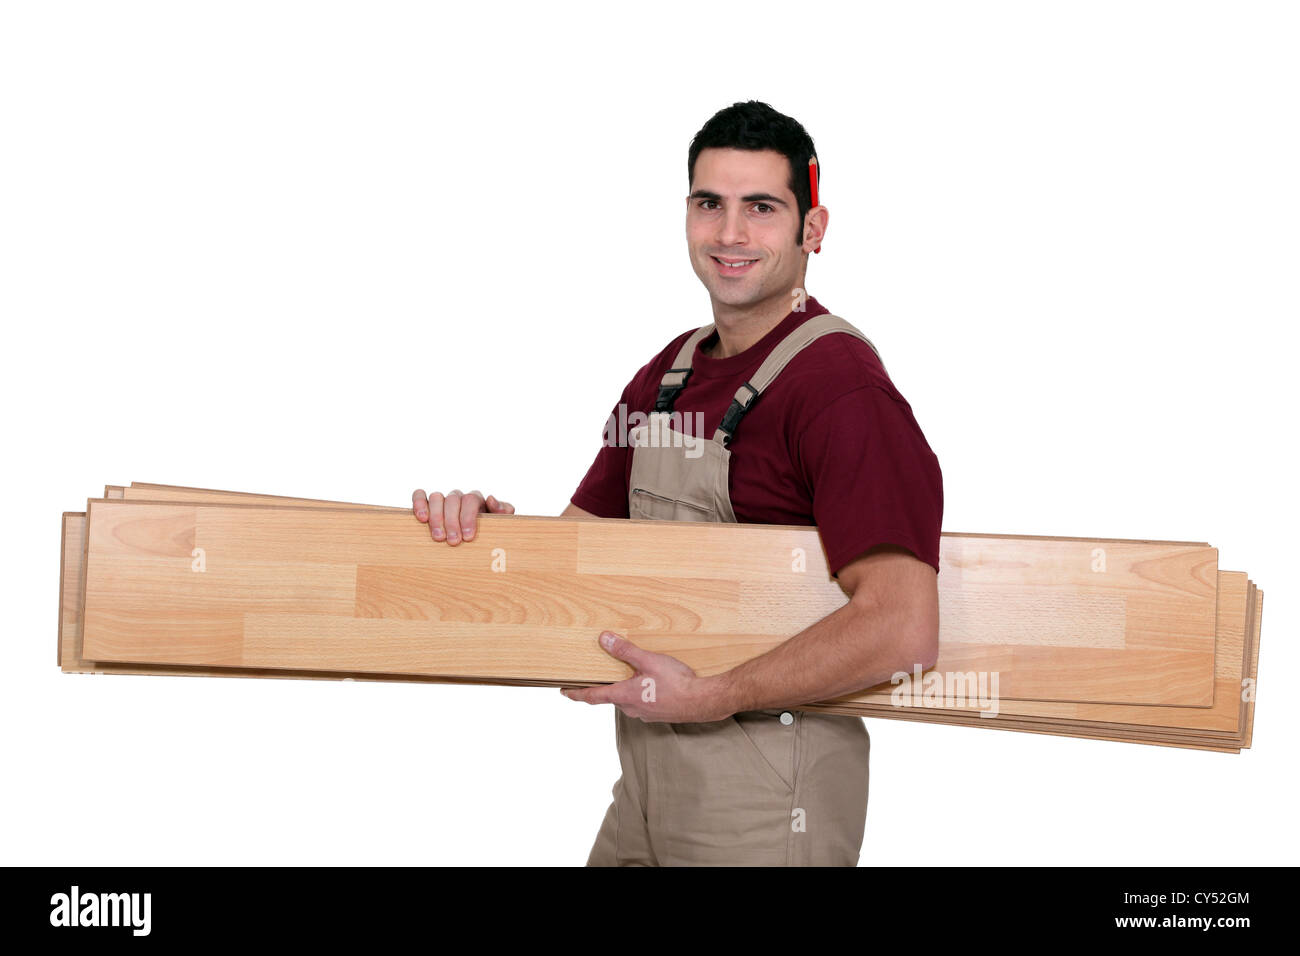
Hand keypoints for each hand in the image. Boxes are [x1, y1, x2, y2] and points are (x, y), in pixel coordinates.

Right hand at [412, 488, 514, 543]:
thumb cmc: (488, 534)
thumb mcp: (501, 524)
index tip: (468, 537)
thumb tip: (490, 498)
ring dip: (436, 517)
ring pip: (436, 497)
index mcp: (477, 500)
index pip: (471, 500)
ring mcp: (442, 500)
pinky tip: (421, 518)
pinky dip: (419, 503)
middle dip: (452, 521)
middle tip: (453, 542)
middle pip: (453, 500)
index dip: (468, 517)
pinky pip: (420, 495)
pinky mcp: (427, 504)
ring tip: (438, 538)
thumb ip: (503, 511)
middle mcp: (459, 497)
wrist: (479, 546)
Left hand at [561, 631, 732, 722]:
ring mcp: (644, 714)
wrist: (702, 701)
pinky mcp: (657, 714)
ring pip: (627, 700)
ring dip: (625, 689)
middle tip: (598, 675)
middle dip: (605, 686)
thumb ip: (625, 651)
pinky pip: (642, 702)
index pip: (592, 697)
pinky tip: (651, 683)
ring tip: (629, 674)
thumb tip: (604, 639)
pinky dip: (640, 693)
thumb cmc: (677, 683)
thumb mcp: (648, 661)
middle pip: (611, 697)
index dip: (575, 694)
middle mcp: (631, 708)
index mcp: (624, 695)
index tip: (564, 692)